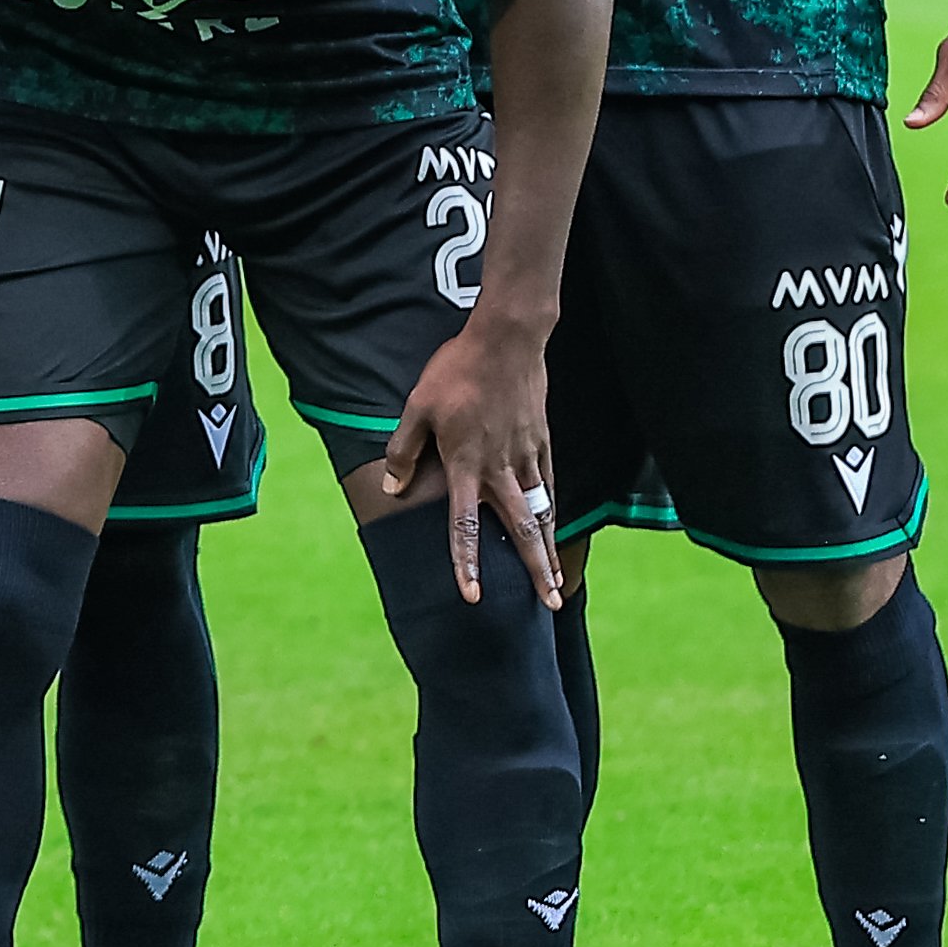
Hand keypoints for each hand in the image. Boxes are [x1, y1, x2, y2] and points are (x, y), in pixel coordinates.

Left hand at [376, 313, 559, 608]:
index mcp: (466, 465)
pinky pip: (548, 487)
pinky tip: (552, 531)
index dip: (467, 563)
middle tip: (549, 605)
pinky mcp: (541, 443)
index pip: (464, 525)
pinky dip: (552, 514)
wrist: (505, 341)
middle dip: (534, 570)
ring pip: (540, 514)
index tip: (473, 596)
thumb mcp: (417, 408)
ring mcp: (526, 457)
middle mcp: (500, 468)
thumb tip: (390, 488)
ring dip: (548, 550)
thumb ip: (403, 450)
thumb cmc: (456, 373)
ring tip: (556, 584)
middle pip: (519, 530)